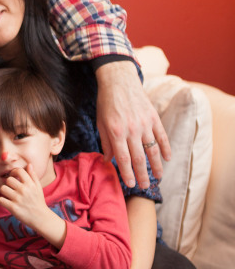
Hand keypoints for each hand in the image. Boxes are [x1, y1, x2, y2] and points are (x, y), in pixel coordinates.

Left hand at [0, 165, 66, 247]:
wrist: (41, 218)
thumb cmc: (38, 201)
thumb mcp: (38, 187)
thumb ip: (33, 175)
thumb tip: (29, 164)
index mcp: (30, 184)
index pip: (18, 171)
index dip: (14, 172)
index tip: (14, 177)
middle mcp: (24, 190)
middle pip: (8, 180)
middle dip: (9, 184)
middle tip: (12, 189)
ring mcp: (18, 199)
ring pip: (2, 189)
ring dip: (4, 192)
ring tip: (9, 196)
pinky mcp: (13, 208)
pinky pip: (0, 200)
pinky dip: (2, 201)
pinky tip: (8, 203)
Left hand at [95, 61, 170, 187]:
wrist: (119, 81)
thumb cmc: (106, 103)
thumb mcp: (101, 123)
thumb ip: (106, 142)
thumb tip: (108, 160)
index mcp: (116, 132)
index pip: (123, 158)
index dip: (127, 173)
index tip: (129, 185)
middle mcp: (132, 130)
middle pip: (139, 158)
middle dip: (142, 175)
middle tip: (145, 187)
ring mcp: (145, 124)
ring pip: (153, 149)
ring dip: (156, 165)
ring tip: (158, 177)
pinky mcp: (153, 117)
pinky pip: (162, 136)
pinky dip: (166, 148)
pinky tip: (168, 158)